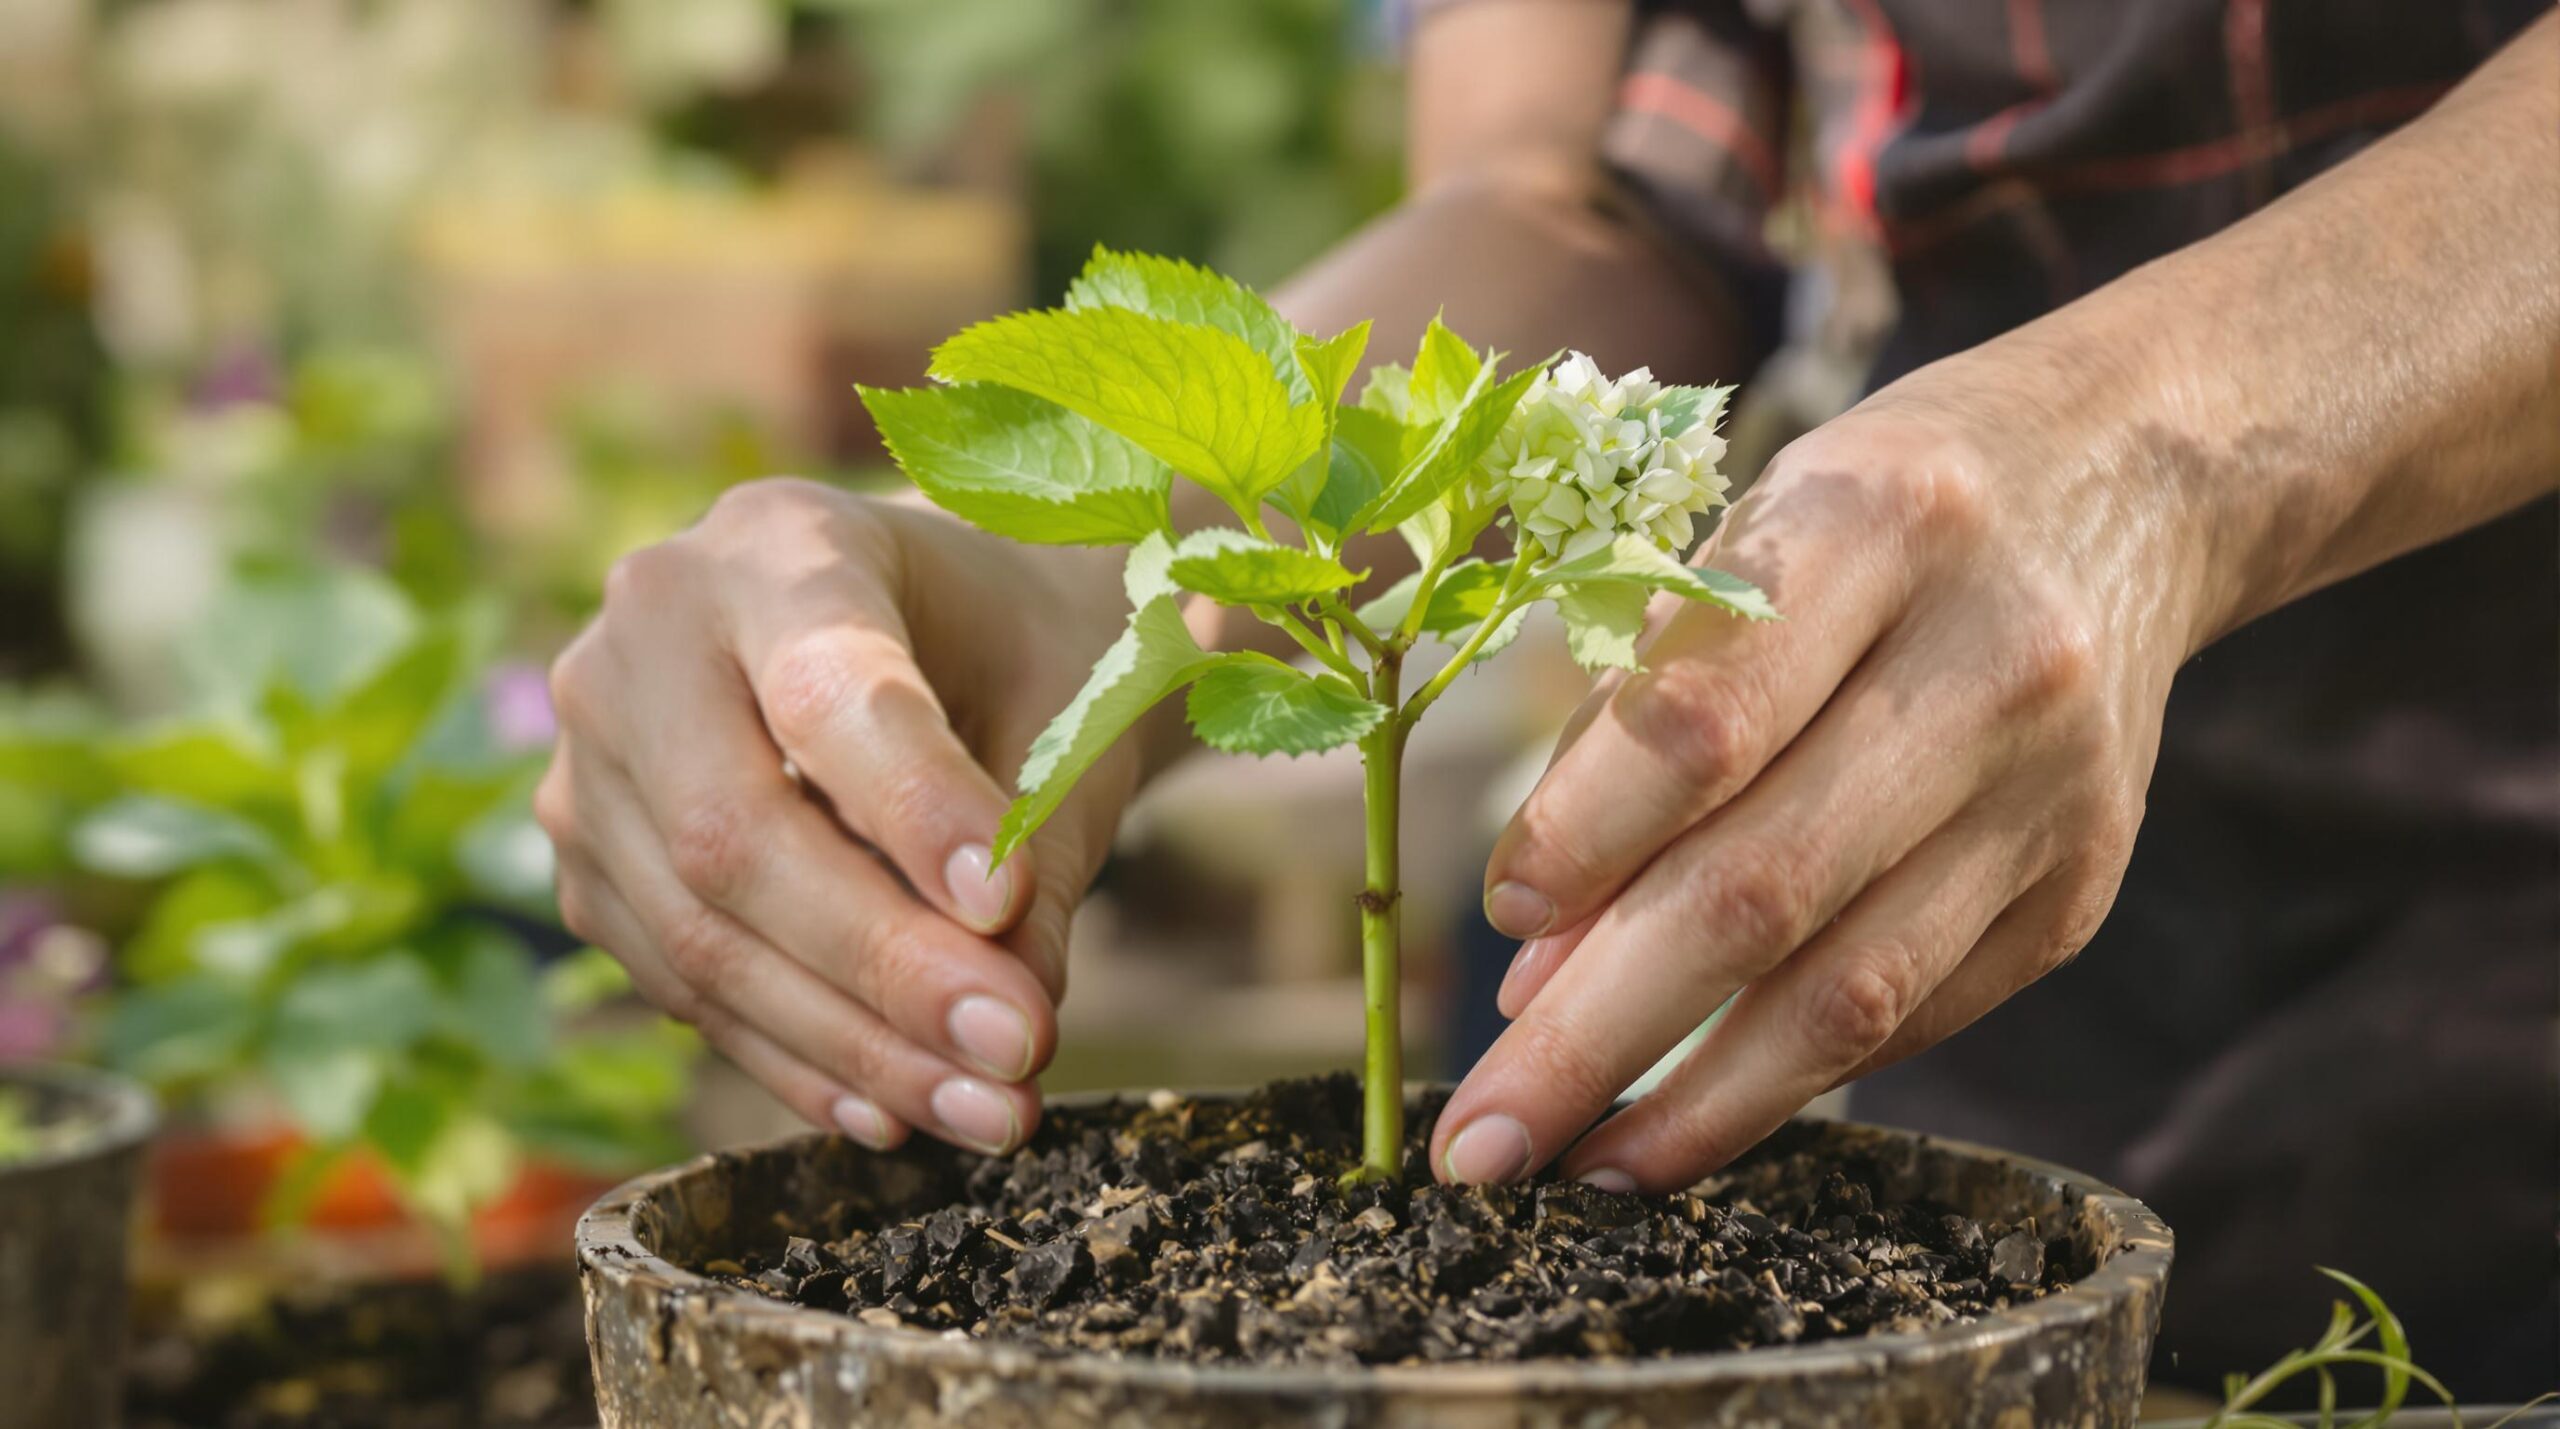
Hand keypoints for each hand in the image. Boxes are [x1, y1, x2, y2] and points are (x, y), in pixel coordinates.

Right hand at [537, 479, 1132, 1153]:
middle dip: (883, 965)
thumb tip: (1013, 1018)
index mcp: (779, 544)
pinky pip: (683, 984)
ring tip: (989, 1109)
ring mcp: (592, 755)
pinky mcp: (590, 864)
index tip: (1010, 905)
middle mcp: (647, 636)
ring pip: (700, 933)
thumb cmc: (1019, 649)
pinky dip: (798, 1058)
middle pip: (733, 833)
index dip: (913, 809)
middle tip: (1016, 1049)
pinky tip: (897, 1108)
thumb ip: (1043, 841)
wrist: (944, 628)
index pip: (829, 694)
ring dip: (850, 1044)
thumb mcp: (1066, 706)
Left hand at [1431, 343, 2211, 1189]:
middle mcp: (1987, 663)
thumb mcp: (1748, 537)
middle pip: (1764, 889)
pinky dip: (1787, 1076)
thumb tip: (1534, 956)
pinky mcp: (2078, 888)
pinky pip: (1913, 1016)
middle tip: (1480, 1140)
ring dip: (1691, 1104)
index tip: (1492, 920)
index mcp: (1874, 528)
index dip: (1582, 840)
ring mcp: (2052, 793)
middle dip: (1597, 1036)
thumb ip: (1636, 725)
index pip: (1704, 721)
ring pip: (1848, 994)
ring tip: (1576, 1163)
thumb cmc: (1877, 513)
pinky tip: (1687, 1113)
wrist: (2127, 480)